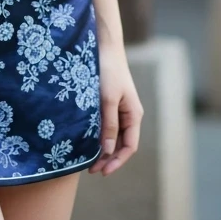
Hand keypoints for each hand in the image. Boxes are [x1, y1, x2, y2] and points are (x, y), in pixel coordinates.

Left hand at [88, 44, 143, 176]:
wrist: (104, 47)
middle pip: (120, 144)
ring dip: (102, 149)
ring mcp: (119, 109)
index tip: (102, 172)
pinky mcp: (109, 103)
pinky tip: (86, 142)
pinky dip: (98, 136)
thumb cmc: (108, 71)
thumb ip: (109, 124)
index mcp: (133, 115)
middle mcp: (128, 115)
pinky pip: (106, 126)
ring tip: (88, 161)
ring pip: (112, 136)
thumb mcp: (108, 99)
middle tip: (91, 171)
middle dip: (108, 158)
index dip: (117, 161)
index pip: (129, 146)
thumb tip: (107, 150)